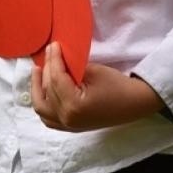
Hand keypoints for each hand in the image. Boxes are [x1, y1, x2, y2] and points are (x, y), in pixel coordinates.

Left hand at [29, 42, 161, 131]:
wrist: (134, 103)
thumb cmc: (117, 85)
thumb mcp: (93, 71)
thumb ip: (71, 67)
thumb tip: (54, 56)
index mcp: (74, 106)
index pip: (56, 79)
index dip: (53, 60)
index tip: (52, 45)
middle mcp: (67, 119)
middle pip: (48, 91)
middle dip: (47, 69)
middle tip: (49, 53)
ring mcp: (68, 126)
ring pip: (42, 108)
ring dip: (38, 89)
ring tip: (38, 71)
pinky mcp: (71, 126)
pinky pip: (49, 118)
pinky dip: (44, 104)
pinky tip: (43, 91)